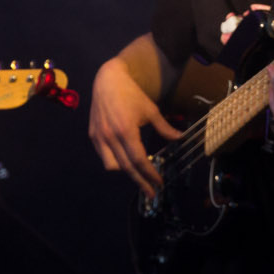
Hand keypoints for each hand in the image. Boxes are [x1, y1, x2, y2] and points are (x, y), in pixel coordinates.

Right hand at [88, 59, 181, 196]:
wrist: (107, 80)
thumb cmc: (131, 94)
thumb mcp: (151, 110)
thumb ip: (164, 127)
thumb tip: (180, 138)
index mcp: (126, 131)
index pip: (139, 160)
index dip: (150, 174)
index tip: (160, 183)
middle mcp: (110, 137)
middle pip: (126, 168)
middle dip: (141, 182)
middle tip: (151, 193)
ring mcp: (99, 137)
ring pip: (112, 166)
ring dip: (125, 171)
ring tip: (137, 172)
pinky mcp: (93, 135)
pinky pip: (104, 156)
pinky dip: (114, 161)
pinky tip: (124, 159)